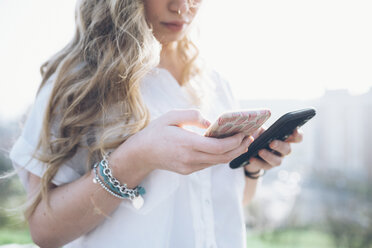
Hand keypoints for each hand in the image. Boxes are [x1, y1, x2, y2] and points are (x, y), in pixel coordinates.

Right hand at [111, 109, 253, 175]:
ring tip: (241, 141)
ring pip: (217, 162)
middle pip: (222, 157)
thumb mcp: (171, 116)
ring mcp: (189, 167)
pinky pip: (209, 164)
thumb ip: (192, 116)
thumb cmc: (156, 132)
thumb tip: (211, 122)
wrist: (140, 154)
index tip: (244, 133)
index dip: (235, 141)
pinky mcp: (188, 171)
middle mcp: (190, 159)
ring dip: (231, 153)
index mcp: (187, 144)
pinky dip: (219, 156)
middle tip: (250, 137)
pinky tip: (225, 146)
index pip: (218, 147)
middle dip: (239, 148)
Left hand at [245, 127, 302, 172]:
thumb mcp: (258, 128)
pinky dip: (257, 162)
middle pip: (287, 149)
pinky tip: (251, 158)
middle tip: (272, 143)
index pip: (297, 137)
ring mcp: (276, 159)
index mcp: (284, 138)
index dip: (298, 135)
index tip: (294, 131)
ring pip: (277, 161)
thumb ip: (260, 127)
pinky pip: (264, 165)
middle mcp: (283, 149)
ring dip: (269, 156)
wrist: (248, 148)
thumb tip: (256, 126)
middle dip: (280, 146)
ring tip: (260, 151)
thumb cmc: (256, 135)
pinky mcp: (267, 166)